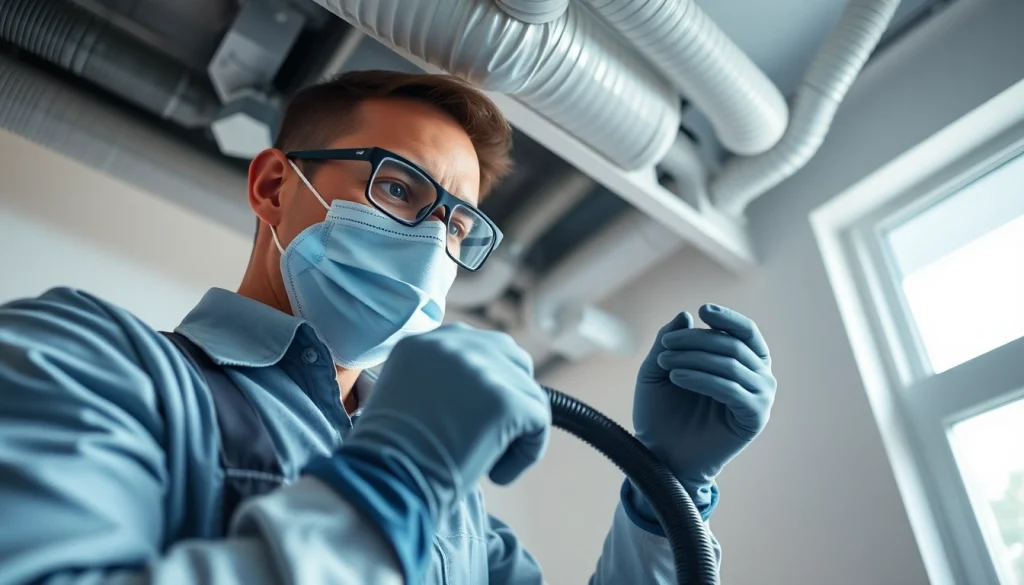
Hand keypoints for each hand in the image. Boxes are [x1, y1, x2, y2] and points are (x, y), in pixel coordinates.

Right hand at [342, 323, 550, 521]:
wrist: (384, 482)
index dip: (485, 385)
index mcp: (423, 342)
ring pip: (529, 393)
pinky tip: (497, 474)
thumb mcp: (401, 398)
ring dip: (517, 430)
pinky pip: (539, 421)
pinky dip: (526, 452)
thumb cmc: (387, 458)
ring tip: (488, 461)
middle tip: (492, 435)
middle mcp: (453, 344)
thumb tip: (480, 394)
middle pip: (511, 357)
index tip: (476, 417)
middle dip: (511, 396)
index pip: (475, 346)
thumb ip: (436, 380)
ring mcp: (482, 369)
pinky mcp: (506, 400)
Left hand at [632, 305, 775, 515]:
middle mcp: (758, 376)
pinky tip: (677, 378)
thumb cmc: (661, 412)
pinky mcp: (755, 418)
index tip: (702, 310)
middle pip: (733, 345)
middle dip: (697, 340)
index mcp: (743, 361)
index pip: (745, 332)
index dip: (727, 318)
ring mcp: (760, 397)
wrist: (660, 454)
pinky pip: (732, 389)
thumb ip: (669, 340)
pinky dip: (702, 379)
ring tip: (665, 363)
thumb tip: (686, 314)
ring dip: (695, 359)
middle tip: (666, 347)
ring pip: (731, 364)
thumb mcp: (657, 368)